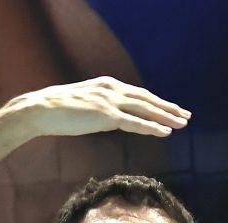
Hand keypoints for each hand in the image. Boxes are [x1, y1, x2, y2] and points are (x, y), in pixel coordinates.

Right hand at [7, 76, 190, 138]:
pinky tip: (165, 132)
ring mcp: (110, 102)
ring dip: (166, 117)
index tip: (171, 109)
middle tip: (186, 116)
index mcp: (107, 86)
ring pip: (145, 109)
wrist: (41, 109)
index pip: (138, 94)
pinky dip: (151, 127)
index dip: (157, 102)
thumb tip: (109, 119)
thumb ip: (99, 110)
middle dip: (168, 108)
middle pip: (147, 99)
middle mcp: (112, 89)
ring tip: (182, 124)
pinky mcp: (106, 116)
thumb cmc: (58, 111)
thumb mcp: (83, 106)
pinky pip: (134, 122)